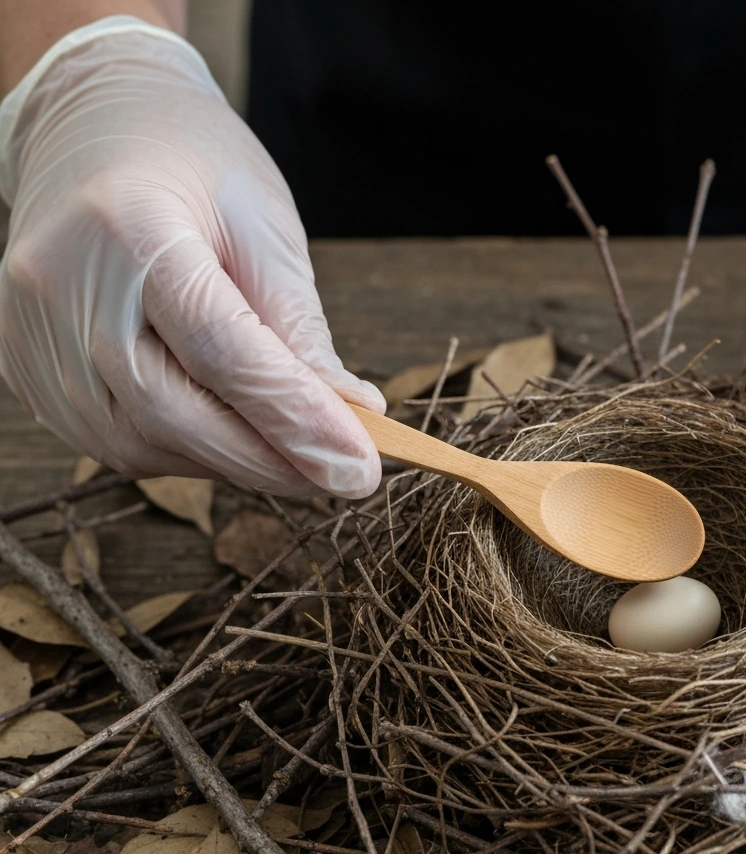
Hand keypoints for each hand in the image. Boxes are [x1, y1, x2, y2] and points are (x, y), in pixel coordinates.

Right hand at [0, 18, 383, 497]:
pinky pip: (112, 441)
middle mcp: (63, 286)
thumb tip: (351, 416)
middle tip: (345, 479)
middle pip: (172, 412)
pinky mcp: (27, 368)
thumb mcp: (266, 230)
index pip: (220, 351)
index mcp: (128, 228)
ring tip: (297, 453)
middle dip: (270, 461)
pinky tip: (233, 437)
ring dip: (231, 464)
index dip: (295, 420)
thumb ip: (299, 330)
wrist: (93, 130)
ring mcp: (33, 333)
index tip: (360, 469)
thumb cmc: (195, 168)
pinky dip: (184, 451)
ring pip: (139, 443)